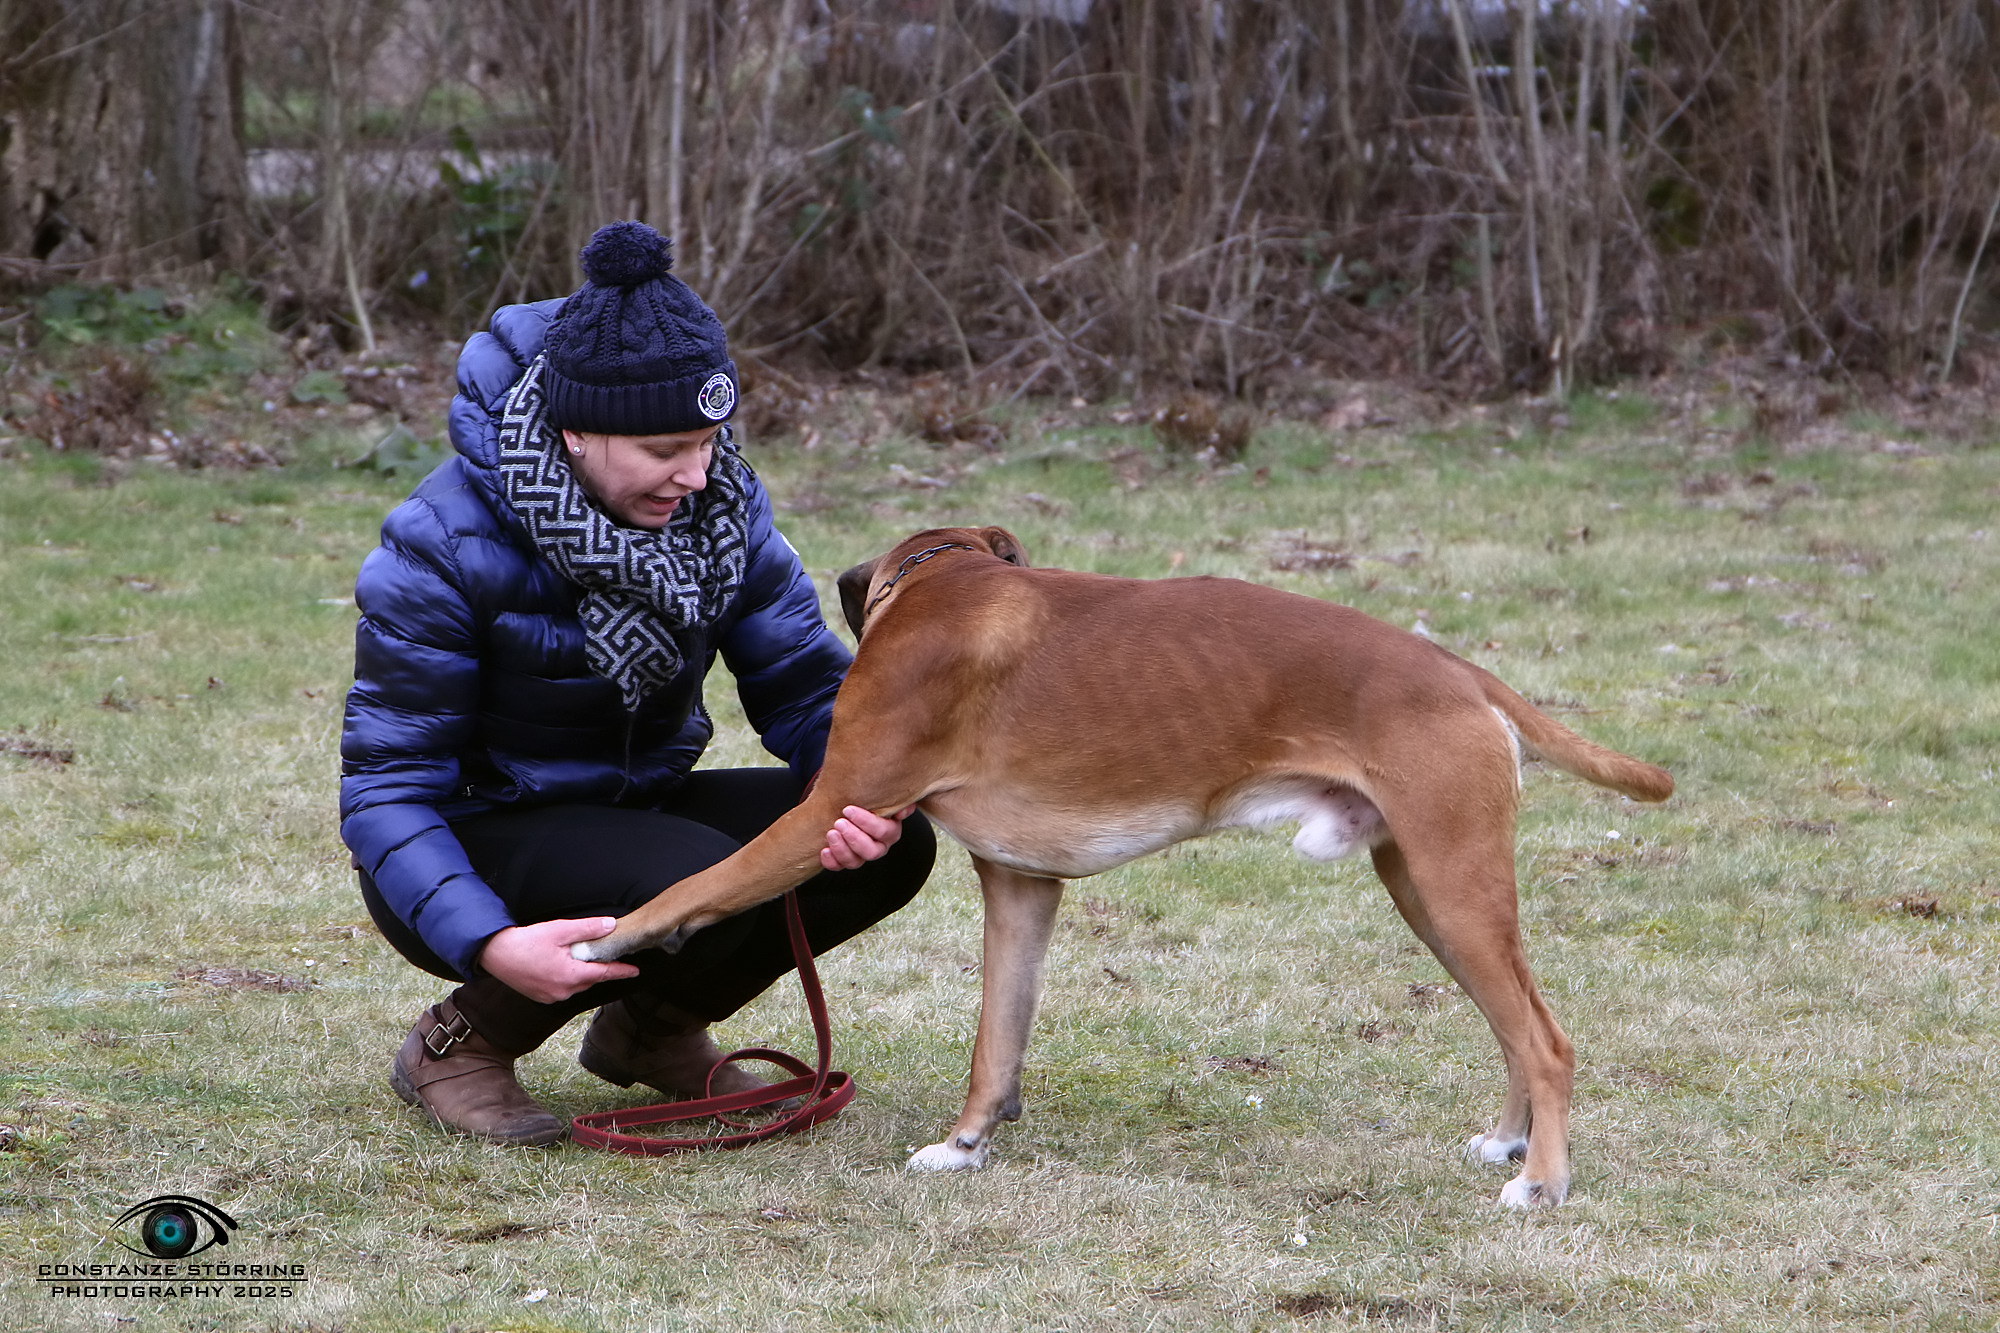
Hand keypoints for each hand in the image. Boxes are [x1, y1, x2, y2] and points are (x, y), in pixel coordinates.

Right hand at [477, 917, 640, 1003]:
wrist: (495, 953)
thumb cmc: (526, 941)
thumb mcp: (560, 930)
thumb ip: (588, 929)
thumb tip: (611, 926)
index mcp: (570, 976)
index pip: (604, 974)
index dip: (621, 971)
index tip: (635, 971)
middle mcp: (562, 991)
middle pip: (590, 979)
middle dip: (597, 968)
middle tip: (604, 954)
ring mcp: (550, 997)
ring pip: (576, 984)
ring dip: (581, 972)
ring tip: (577, 957)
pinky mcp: (540, 997)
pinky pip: (562, 988)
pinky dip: (567, 978)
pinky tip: (561, 965)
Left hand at [820, 804, 914, 870]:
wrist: (847, 804)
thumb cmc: (866, 798)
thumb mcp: (880, 795)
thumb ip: (894, 799)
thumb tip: (904, 809)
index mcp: (890, 831)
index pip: (884, 832)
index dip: (867, 823)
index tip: (848, 809)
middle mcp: (878, 846)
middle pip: (871, 851)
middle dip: (854, 838)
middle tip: (839, 822)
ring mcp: (861, 856)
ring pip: (855, 862)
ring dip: (842, 849)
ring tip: (831, 833)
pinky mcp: (845, 861)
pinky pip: (839, 867)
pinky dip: (831, 861)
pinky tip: (824, 850)